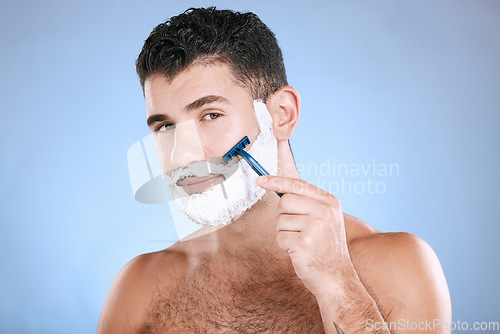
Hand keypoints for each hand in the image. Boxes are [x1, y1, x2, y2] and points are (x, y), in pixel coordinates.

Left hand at [256, 140, 353, 296]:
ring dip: (284, 232)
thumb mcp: (325, 218)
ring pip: (280, 220)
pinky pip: (280, 236)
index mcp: (329, 202)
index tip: (260, 180)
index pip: (298, 184)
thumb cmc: (325, 247)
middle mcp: (324, 211)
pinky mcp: (304, 243)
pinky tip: (298, 251)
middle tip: (296, 229)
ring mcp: (315, 227)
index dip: (276, 181)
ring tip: (301, 242)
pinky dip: (284, 245)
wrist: (336, 277)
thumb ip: (307, 202)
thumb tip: (278, 186)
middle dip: (283, 216)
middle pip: (284, 201)